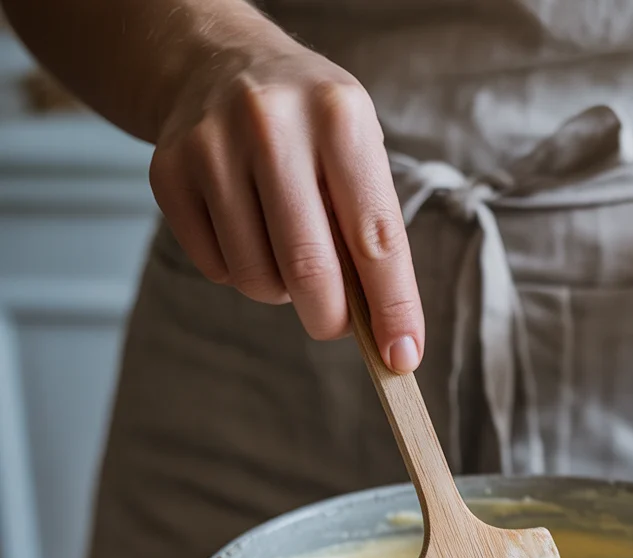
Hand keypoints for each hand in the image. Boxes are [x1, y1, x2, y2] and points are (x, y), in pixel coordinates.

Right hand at [149, 30, 422, 369]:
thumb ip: (373, 236)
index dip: (392, 307)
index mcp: (340, 118)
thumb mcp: (357, 155)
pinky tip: (245, 229)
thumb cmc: (309, 130)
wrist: (217, 63)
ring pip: (258, 278)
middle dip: (330, 317)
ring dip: (282, 290)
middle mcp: (273, 124)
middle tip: (336, 322)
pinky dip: (239, 271)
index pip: (375, 237)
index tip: (401, 357)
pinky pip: (216, 269)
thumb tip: (390, 335)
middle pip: (310, 268)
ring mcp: (212, 146)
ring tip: (286, 247)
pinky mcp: (168, 172)